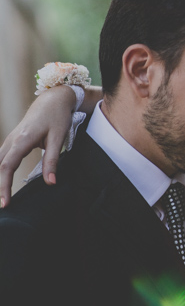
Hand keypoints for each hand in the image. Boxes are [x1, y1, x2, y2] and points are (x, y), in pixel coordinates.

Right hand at [0, 85, 77, 207]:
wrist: (52, 100)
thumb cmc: (57, 117)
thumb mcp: (58, 138)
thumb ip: (52, 160)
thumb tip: (50, 183)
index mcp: (21, 141)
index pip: (6, 168)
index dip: (3, 186)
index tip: (4, 203)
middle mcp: (10, 140)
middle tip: (1, 206)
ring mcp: (9, 140)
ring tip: (0, 197)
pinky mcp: (11, 141)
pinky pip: (0, 159)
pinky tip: (0, 182)